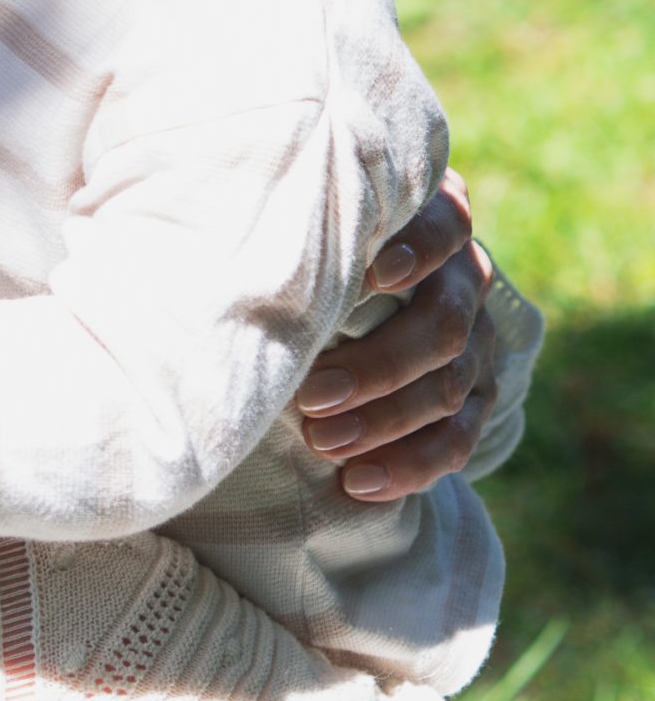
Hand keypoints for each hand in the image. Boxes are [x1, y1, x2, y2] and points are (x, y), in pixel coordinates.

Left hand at [297, 170, 496, 501]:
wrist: (343, 293)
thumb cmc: (303, 241)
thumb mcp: (304, 219)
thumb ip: (293, 219)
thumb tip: (222, 216)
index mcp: (432, 218)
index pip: (446, 225)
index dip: (418, 249)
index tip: (372, 274)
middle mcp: (464, 275)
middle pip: (444, 322)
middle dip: (379, 365)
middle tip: (311, 397)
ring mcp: (477, 337)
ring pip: (450, 385)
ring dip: (385, 420)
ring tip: (322, 443)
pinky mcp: (477, 393)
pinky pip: (459, 438)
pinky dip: (411, 464)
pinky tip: (360, 483)